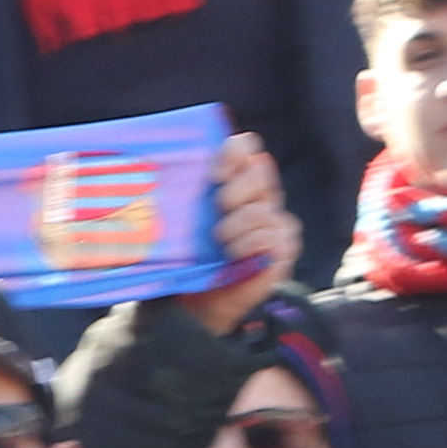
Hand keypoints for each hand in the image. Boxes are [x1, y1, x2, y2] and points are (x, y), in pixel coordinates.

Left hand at [183, 132, 299, 333]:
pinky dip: (247, 246)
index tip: (214, 175)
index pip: (246, 147)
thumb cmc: (191, 256)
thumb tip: (162, 165)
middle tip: (219, 209)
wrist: (200, 300)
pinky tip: (234, 255)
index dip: (234, 153)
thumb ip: (185, 192)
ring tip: (221, 242)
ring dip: (235, 228)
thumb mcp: (184, 220)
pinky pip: (271, 237)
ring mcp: (277, 221)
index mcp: (237, 180)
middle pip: (260, 173)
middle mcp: (262, 196)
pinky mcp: (284, 248)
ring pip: (262, 210)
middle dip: (235, 191)